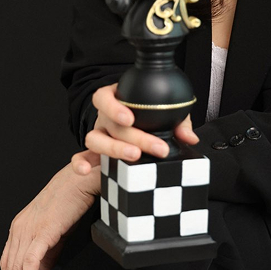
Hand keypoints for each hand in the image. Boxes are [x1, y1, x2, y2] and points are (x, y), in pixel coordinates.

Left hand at [0, 162, 99, 269]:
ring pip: (17, 266)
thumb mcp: (55, 227)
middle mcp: (19, 227)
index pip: (6, 259)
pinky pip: (30, 262)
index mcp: (20, 225)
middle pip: (9, 266)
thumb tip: (43, 267)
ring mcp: (29, 229)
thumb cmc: (71, 199)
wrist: (81, 179)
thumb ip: (47, 247)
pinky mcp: (43, 232)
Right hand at [71, 82, 199, 175]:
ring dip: (114, 148)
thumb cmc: (148, 115)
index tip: (130, 118)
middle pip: (110, 124)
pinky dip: (80, 163)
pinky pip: (81, 156)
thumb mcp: (162, 111)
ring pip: (94, 139)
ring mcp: (98, 134)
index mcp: (116, 100)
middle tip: (156, 146)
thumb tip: (189, 137)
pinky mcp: (94, 152)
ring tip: (135, 156)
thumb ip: (177, 121)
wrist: (132, 122)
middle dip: (134, 136)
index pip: (105, 97)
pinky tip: (86, 171)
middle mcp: (104, 117)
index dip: (114, 107)